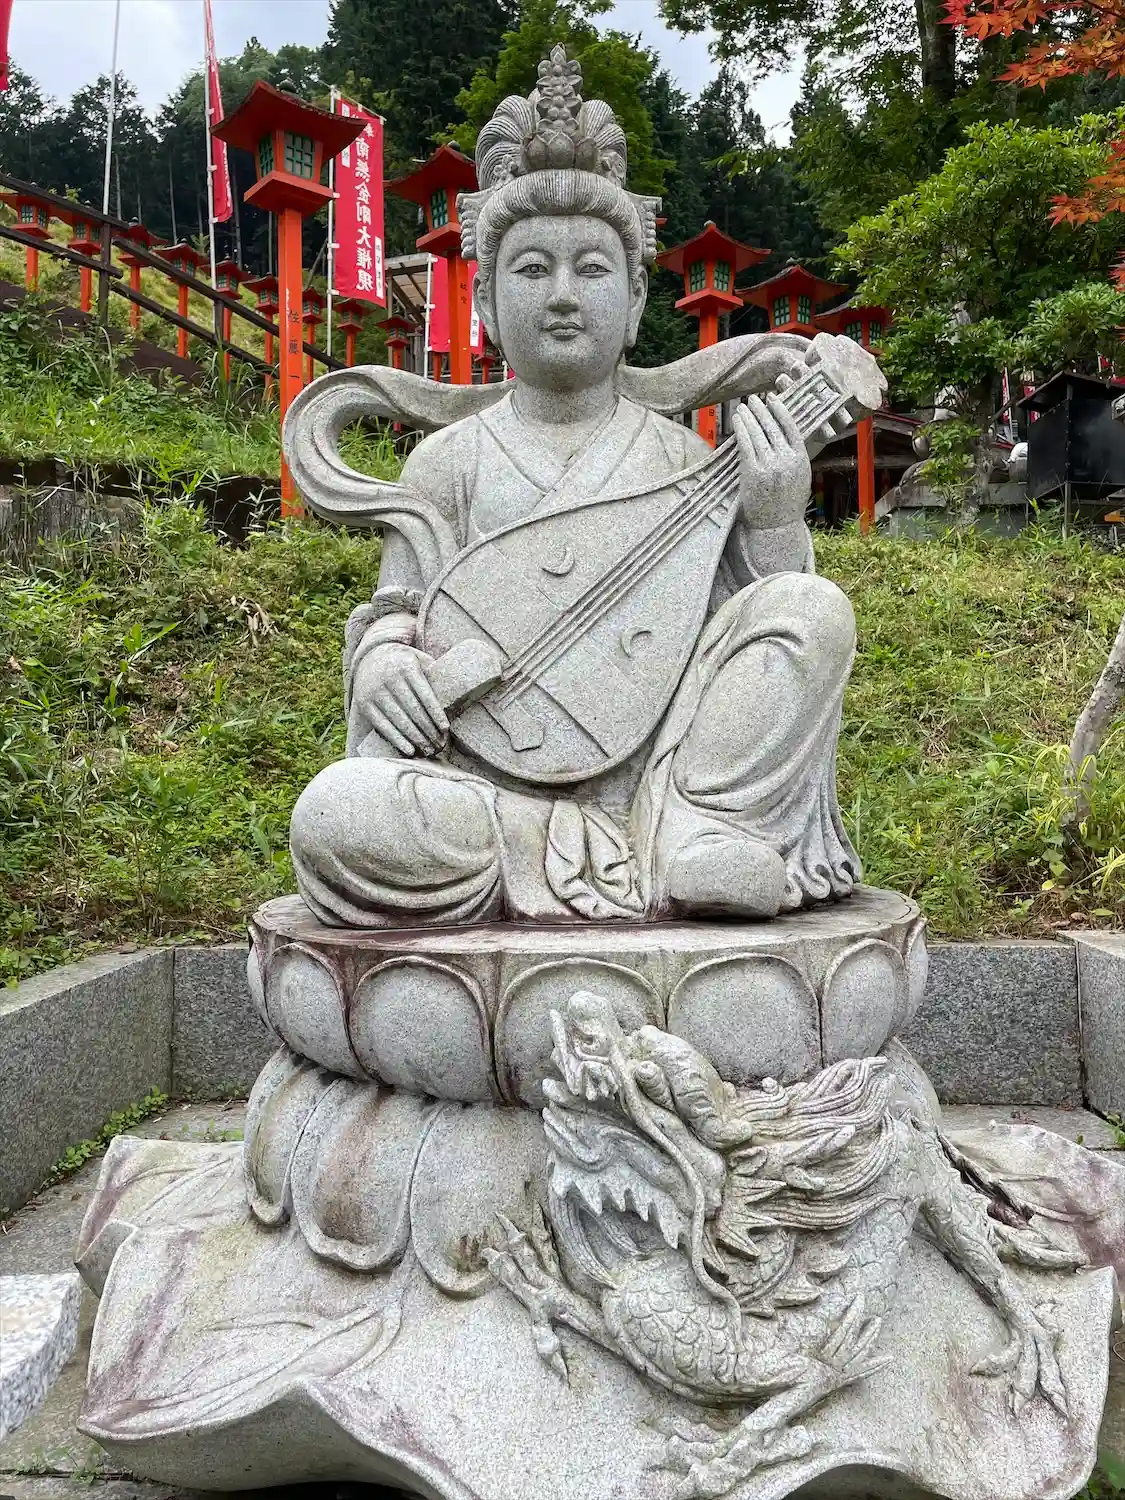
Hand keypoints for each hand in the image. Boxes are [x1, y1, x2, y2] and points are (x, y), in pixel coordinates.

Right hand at [352, 643, 447, 757]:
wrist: (372, 657)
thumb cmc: (405, 663)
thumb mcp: (420, 660)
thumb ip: (435, 674)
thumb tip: (459, 692)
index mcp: (406, 666)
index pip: (425, 694)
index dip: (436, 713)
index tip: (446, 729)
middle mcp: (389, 678)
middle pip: (413, 710)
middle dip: (428, 729)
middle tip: (439, 744)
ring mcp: (375, 691)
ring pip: (398, 719)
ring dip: (415, 737)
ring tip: (428, 750)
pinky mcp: (365, 704)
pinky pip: (382, 725)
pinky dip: (396, 739)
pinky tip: (409, 750)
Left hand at [734, 391, 811, 530]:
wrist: (776, 527)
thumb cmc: (786, 503)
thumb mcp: (800, 477)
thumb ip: (795, 456)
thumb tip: (785, 434)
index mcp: (801, 459)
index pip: (791, 426)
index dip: (780, 409)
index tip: (773, 398)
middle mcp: (786, 460)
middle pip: (772, 426)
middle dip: (761, 409)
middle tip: (753, 399)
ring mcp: (769, 466)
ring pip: (757, 433)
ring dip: (749, 416)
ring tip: (743, 407)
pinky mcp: (752, 472)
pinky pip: (745, 444)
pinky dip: (740, 430)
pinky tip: (737, 421)